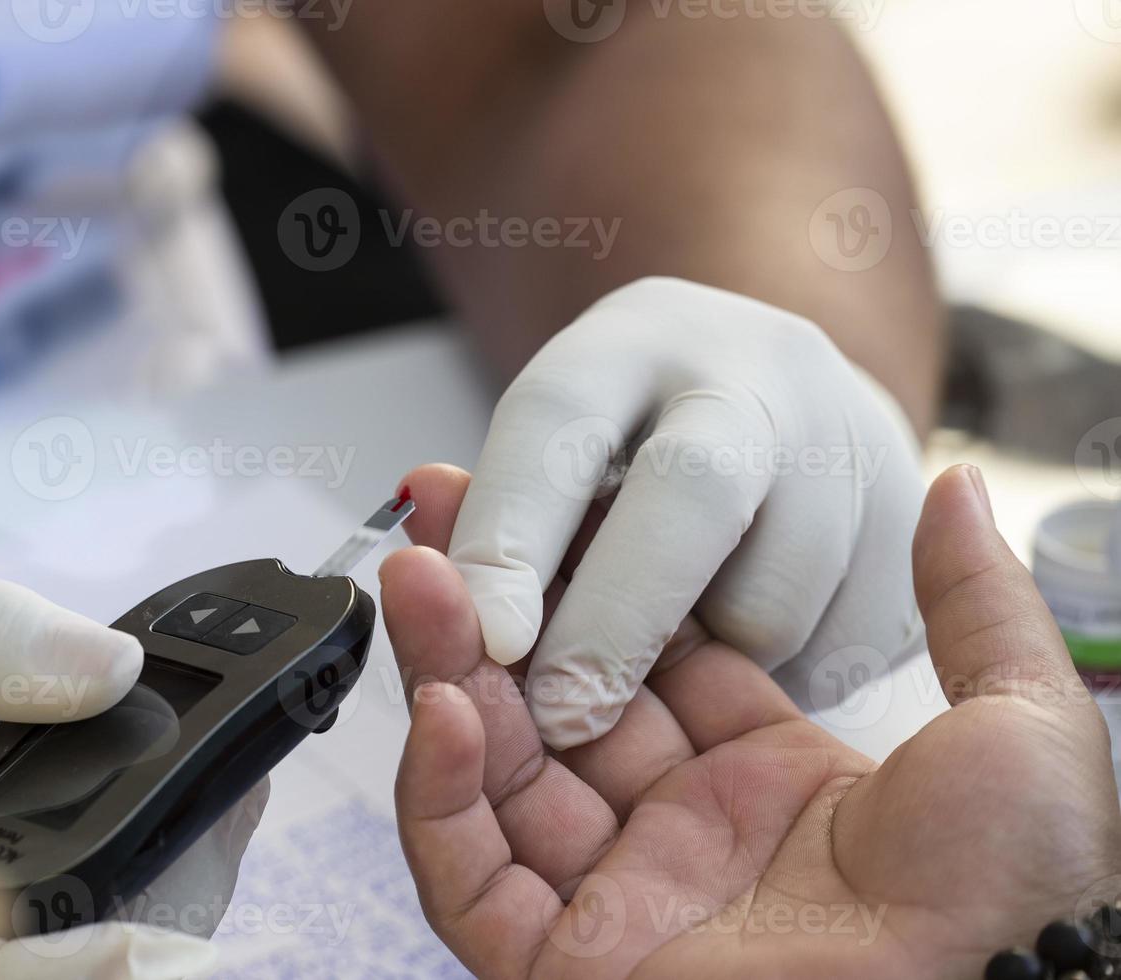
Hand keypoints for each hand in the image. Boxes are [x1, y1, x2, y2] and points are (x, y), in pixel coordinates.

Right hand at [383, 465, 1120, 978]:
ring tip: (422, 578)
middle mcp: (679, 838)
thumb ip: (977, 603)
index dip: (590, 580)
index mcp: (765, 784)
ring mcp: (618, 901)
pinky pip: (472, 879)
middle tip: (447, 521)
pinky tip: (443, 709)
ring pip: (497, 779)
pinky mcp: (565, 968)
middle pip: (550, 706)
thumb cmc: (1019, 899)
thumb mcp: (1023, 721)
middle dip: (495, 609)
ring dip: (448, 675)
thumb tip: (956, 493)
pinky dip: (440, 795)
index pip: (642, 658)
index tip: (547, 506)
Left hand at [437, 277, 926, 747]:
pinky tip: (741, 644)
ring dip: (706, 662)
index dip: (512, 537)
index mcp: (633, 340)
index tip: (485, 640)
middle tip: (564, 718)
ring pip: (774, 596)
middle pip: (692, 493)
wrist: (782, 389)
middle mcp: (752, 373)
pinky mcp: (910, 520)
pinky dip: (773, 674)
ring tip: (670, 657)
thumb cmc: (638, 432)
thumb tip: (421, 576)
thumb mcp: (558, 445)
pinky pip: (834, 644)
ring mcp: (846, 439)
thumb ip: (496, 510)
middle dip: (617, 620)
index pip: (557, 426)